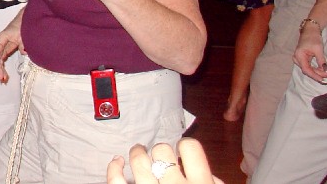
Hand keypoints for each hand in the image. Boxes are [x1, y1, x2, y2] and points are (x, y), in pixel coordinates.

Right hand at [0, 9, 24, 83]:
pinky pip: (4, 58)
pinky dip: (4, 66)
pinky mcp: (8, 47)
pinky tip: (5, 74)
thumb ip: (23, 43)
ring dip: (1, 69)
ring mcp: (4, 45)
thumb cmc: (22, 24)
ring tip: (3, 79)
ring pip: (0, 59)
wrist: (25, 19)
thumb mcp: (23, 33)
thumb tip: (24, 52)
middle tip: (1, 78)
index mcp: (2, 37)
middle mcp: (1, 42)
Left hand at [107, 139, 223, 183]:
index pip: (189, 147)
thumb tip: (209, 172)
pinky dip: (114, 168)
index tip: (182, 153)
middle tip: (160, 157)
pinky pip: (116, 180)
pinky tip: (117, 162)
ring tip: (138, 153)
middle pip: (162, 150)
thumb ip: (213, 183)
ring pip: (139, 160)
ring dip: (137, 154)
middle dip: (160, 151)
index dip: (184, 147)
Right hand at [294, 22, 326, 82]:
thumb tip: (325, 71)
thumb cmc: (312, 38)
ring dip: (318, 72)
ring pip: (309, 69)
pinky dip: (316, 69)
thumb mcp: (318, 49)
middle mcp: (297, 59)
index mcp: (299, 56)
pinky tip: (322, 70)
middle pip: (307, 70)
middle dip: (318, 74)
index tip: (322, 80)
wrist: (309, 31)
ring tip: (326, 74)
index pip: (306, 69)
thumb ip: (321, 61)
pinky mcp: (303, 59)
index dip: (314, 75)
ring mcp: (299, 59)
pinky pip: (309, 66)